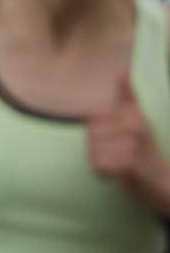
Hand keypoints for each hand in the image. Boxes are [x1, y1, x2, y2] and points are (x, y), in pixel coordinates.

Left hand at [89, 75, 169, 207]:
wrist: (164, 182)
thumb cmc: (146, 150)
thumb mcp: (138, 118)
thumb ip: (126, 96)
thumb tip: (121, 70)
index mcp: (133, 114)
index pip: (93, 119)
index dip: (99, 131)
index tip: (116, 138)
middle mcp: (133, 127)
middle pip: (90, 135)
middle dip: (99, 147)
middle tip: (120, 154)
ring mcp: (131, 146)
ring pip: (93, 151)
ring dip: (102, 161)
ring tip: (121, 162)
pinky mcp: (127, 165)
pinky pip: (98, 166)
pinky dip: (104, 173)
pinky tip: (120, 173)